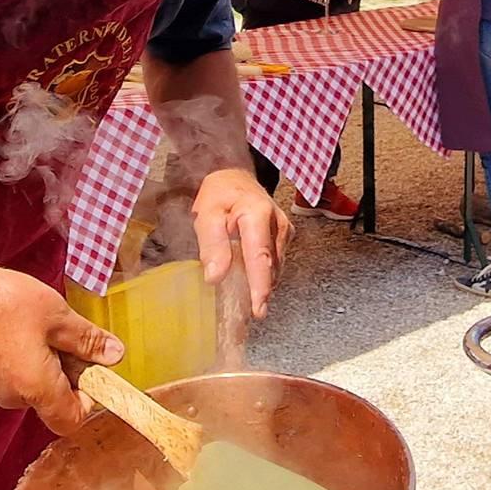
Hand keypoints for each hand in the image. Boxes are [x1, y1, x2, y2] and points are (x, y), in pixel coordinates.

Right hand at [0, 259, 122, 435]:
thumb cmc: (5, 303)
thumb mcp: (58, 316)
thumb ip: (88, 341)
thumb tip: (115, 355)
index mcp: (37, 389)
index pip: (72, 420)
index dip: (88, 400)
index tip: (91, 370)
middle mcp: (13, 398)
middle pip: (52, 402)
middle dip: (67, 374)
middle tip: (66, 337)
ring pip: (32, 388)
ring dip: (44, 365)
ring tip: (38, 328)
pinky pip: (12, 378)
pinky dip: (22, 361)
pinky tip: (17, 330)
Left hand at [192, 167, 285, 317]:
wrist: (234, 176)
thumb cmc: (219, 195)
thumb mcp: (206, 216)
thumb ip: (212, 245)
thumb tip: (216, 277)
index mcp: (257, 215)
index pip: (260, 257)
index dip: (260, 286)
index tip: (258, 308)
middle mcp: (277, 223)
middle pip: (271, 265)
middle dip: (262, 291)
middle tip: (251, 313)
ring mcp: (284, 230)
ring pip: (275, 265)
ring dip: (263, 283)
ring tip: (251, 302)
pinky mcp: (284, 235)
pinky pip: (275, 260)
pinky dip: (265, 273)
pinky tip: (254, 283)